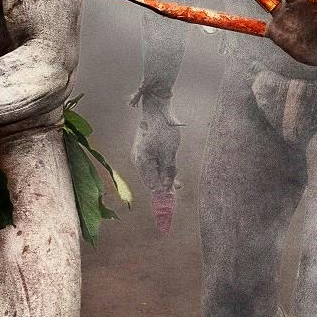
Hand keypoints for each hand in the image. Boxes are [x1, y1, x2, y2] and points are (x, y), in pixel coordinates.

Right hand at [130, 93, 183, 232]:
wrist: (157, 108)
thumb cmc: (164, 130)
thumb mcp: (170, 154)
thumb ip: (168, 172)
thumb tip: (167, 190)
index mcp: (142, 162)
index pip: (152, 186)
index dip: (161, 197)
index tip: (169, 207)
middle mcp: (138, 160)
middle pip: (151, 180)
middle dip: (164, 189)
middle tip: (175, 200)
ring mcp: (140, 154)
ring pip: (153, 172)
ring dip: (165, 179)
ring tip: (178, 186)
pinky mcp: (145, 149)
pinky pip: (153, 164)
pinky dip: (162, 170)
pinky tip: (172, 174)